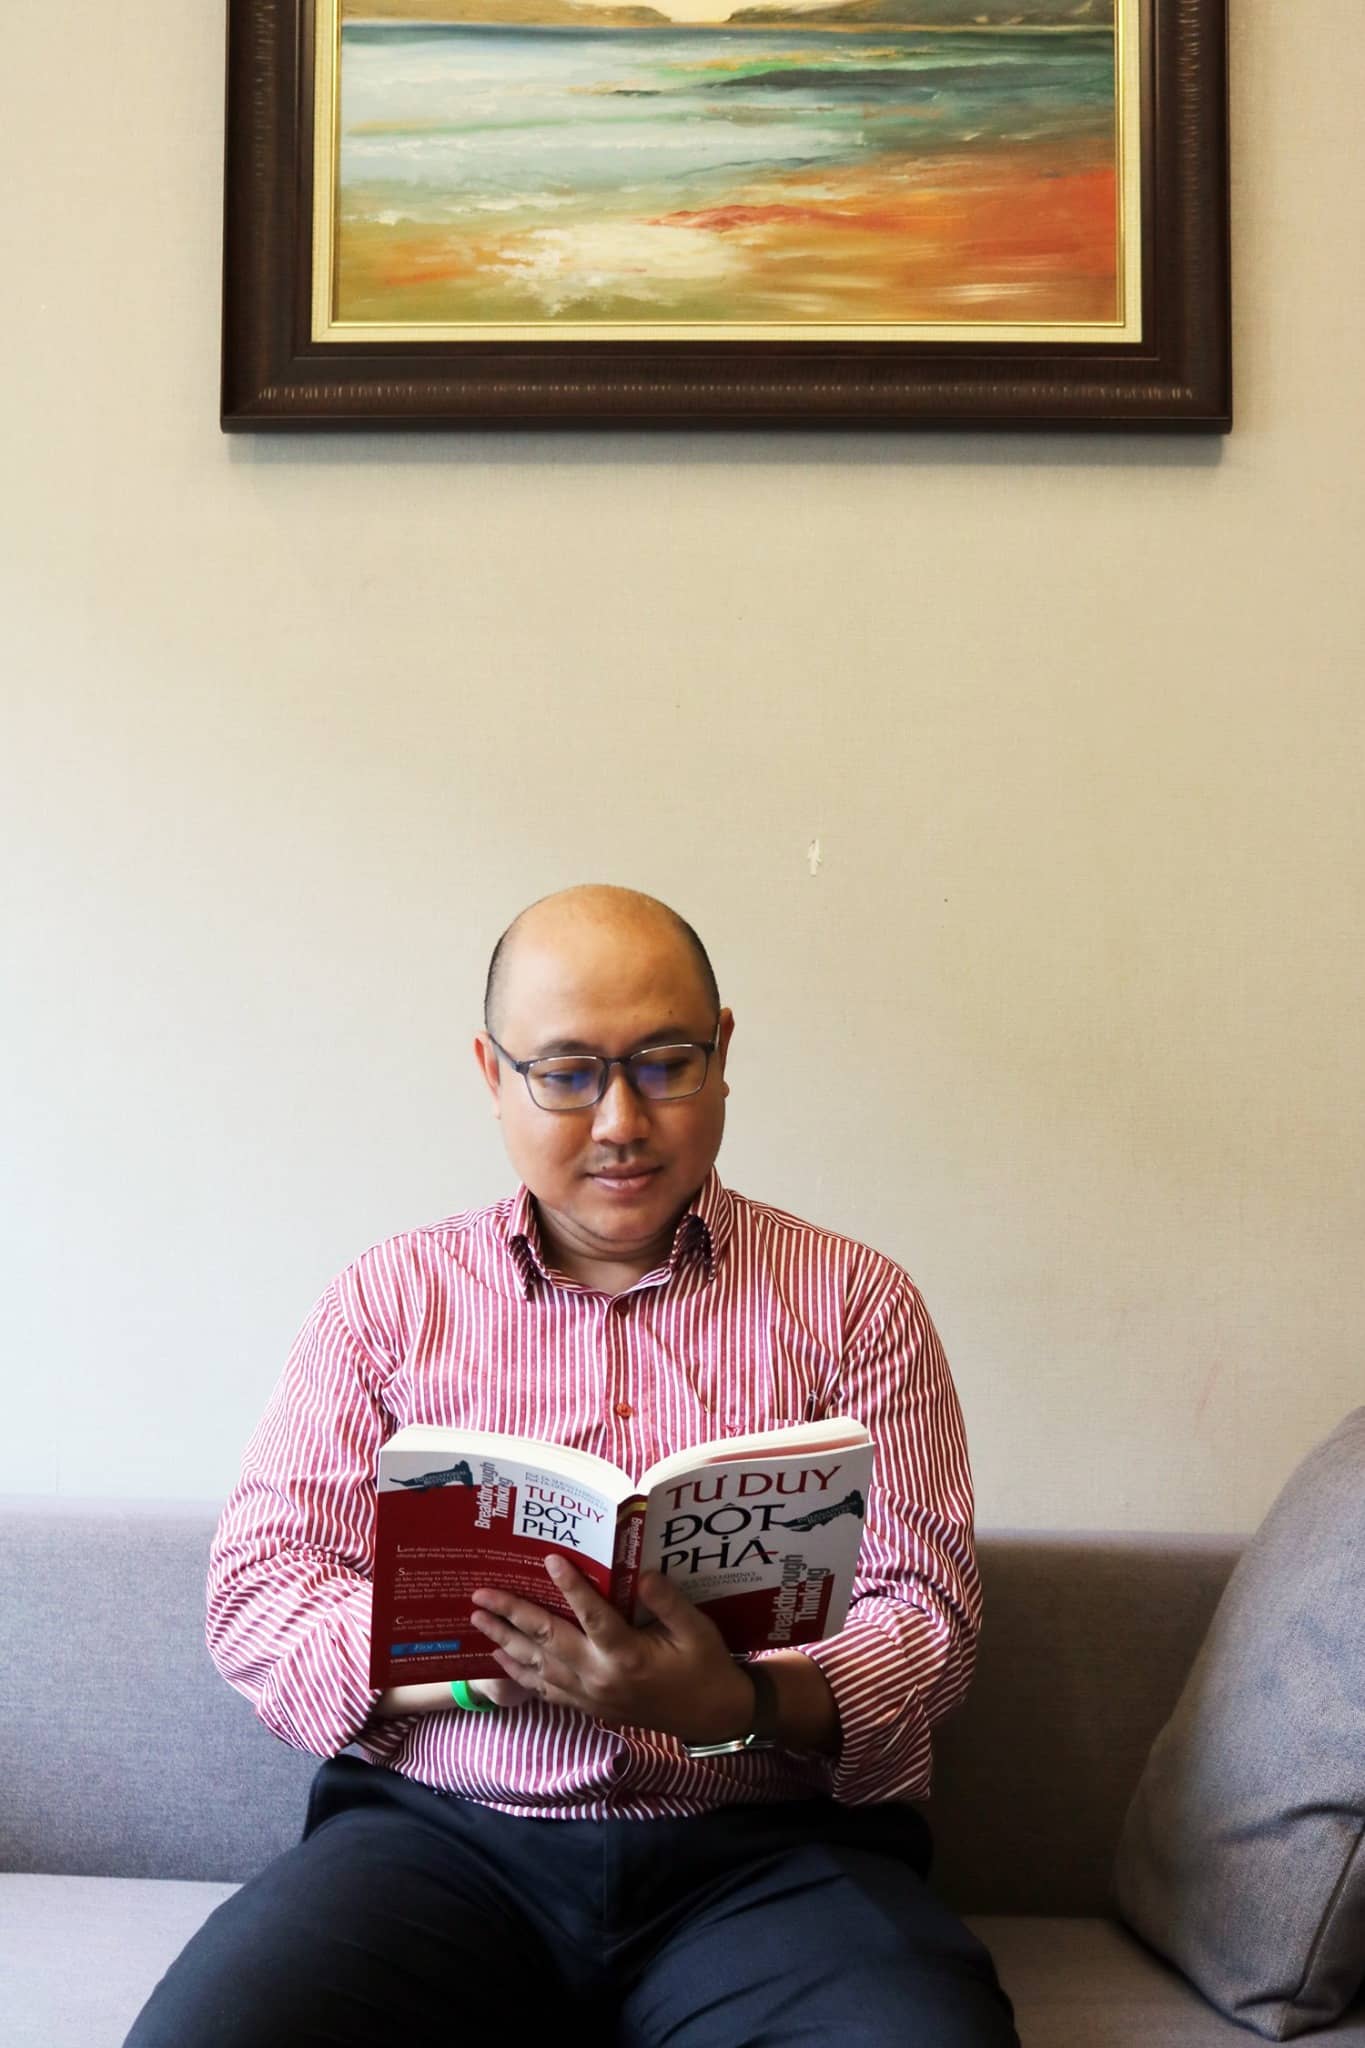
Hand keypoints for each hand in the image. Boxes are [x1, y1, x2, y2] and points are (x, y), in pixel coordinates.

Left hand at [470, 1558, 755, 1746]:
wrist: (709, 1717)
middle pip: (548, 1640)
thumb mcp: (697, 1630)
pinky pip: (544, 1690)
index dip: (570, 1586)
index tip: (549, 1559)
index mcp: (627, 1655)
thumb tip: (643, 1574)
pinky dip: (518, 1674)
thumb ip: (668, 1602)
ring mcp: (590, 1695)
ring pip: (538, 1665)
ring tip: (478, 1621)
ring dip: (505, 1641)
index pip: (592, 1615)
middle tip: (481, 1595)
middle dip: (512, 1614)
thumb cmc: (704, 1667)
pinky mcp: (588, 1706)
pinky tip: (500, 1659)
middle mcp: (600, 1677)